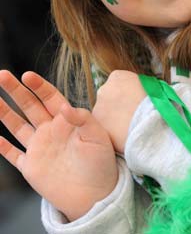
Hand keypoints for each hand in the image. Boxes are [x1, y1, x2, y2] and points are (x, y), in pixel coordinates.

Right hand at [0, 70, 117, 221]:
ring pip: (17, 126)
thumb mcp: (98, 136)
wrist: (96, 194)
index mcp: (66, 120)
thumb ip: (83, 119)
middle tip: (2, 75)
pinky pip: (13, 154)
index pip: (49, 97)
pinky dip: (2, 147)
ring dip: (4, 113)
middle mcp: (50, 131)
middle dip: (15, 91)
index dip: (38, 85)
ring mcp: (39, 148)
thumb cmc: (102, 162)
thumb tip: (65, 107)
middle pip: (29, 106)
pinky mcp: (31, 167)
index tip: (27, 75)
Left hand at [93, 70, 146, 153]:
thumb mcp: (150, 86)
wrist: (151, 124)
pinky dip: (112, 131)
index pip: (118, 83)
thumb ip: (138, 87)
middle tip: (130, 115)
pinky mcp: (98, 125)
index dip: (127, 94)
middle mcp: (104, 89)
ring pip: (105, 113)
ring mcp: (98, 107)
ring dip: (114, 119)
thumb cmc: (156, 104)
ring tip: (128, 127)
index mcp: (117, 76)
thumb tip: (138, 92)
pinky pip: (104, 127)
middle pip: (109, 97)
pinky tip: (124, 134)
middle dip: (117, 105)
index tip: (134, 102)